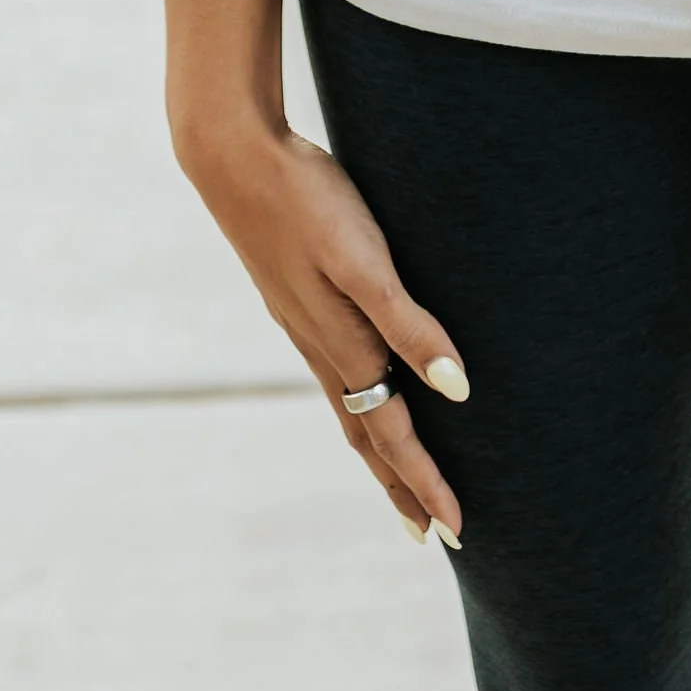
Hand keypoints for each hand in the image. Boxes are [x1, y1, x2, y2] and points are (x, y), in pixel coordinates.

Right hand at [180, 118, 468, 546]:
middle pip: (368, 434)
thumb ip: (408, 324)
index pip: (391, 434)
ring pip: (349, 406)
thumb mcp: (365, 262)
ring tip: (399, 479)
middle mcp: (321, 347)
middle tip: (431, 533)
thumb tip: (456, 390)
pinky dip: (358, 403)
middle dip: (401, 484)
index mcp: (341, 346)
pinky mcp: (296, 299)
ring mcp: (304, 324)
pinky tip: (363, 386)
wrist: (234, 157)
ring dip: (378, 449)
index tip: (455, 529)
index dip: (425, 481)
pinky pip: (335, 372)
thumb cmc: (307, 201)